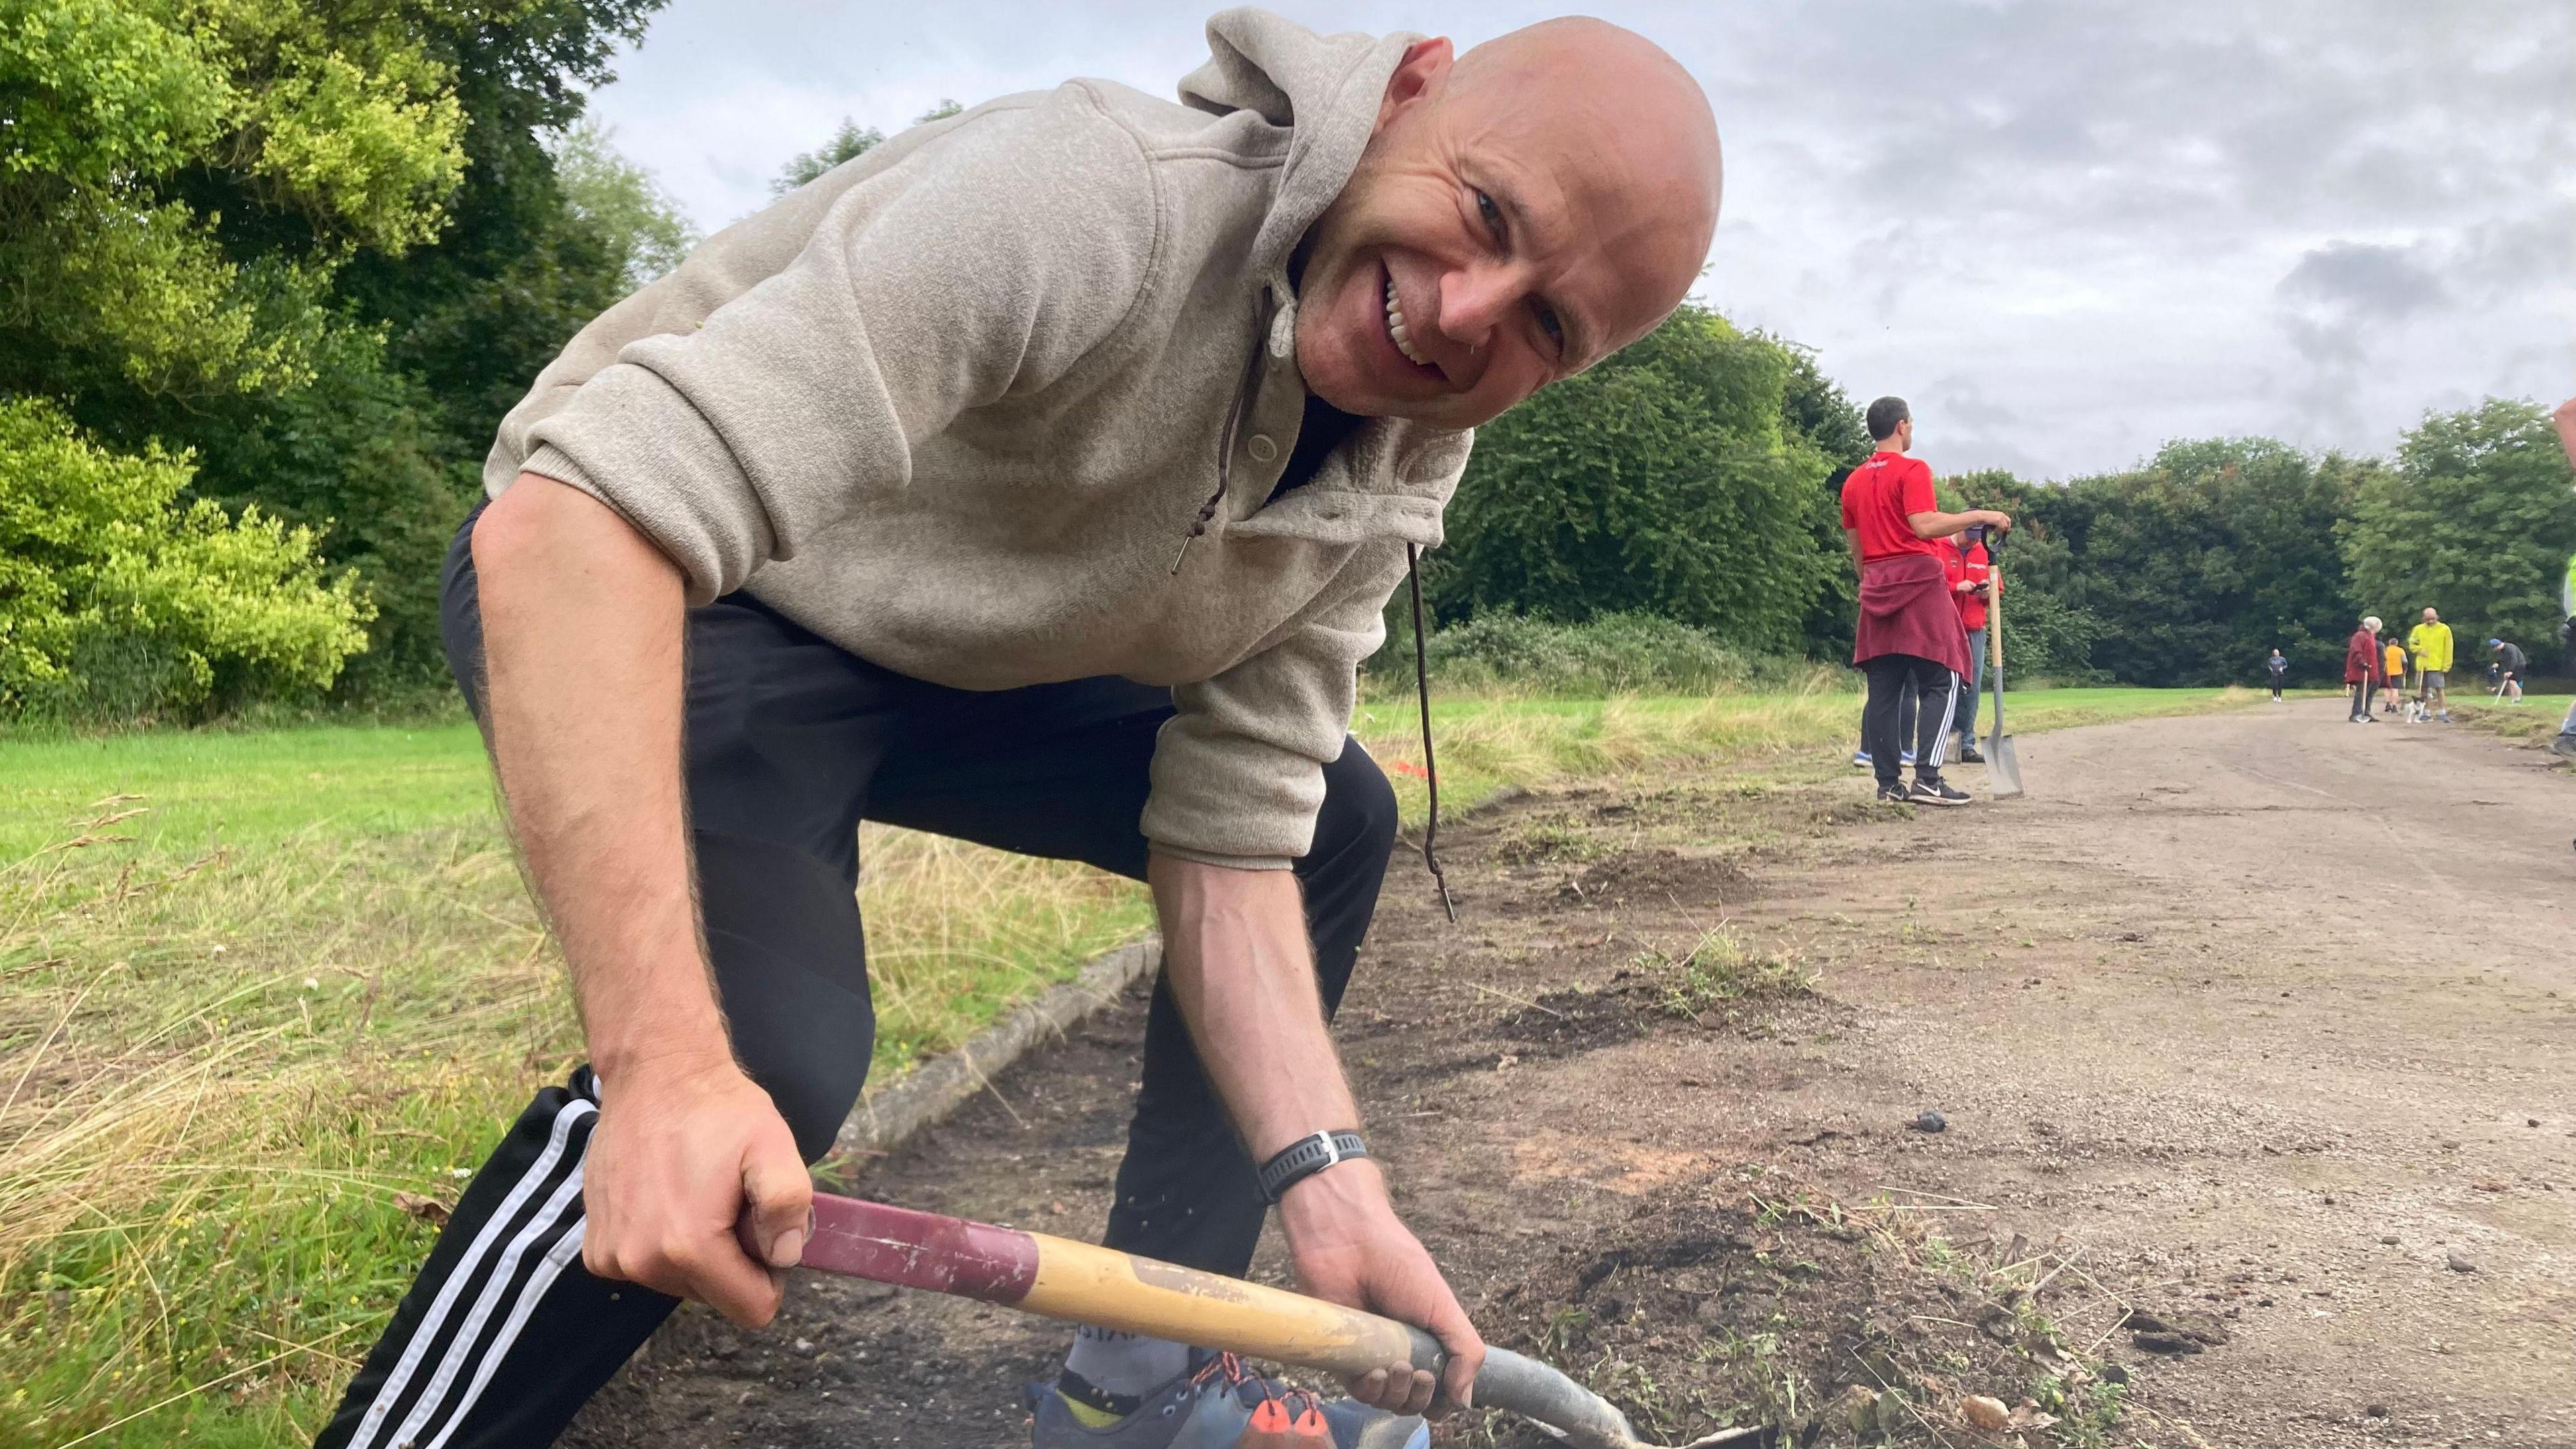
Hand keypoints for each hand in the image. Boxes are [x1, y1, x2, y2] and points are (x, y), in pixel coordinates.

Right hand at [582, 1051, 810, 1326]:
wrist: (654, 1074)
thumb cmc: (718, 1110)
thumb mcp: (773, 1146)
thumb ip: (789, 1206)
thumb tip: (785, 1257)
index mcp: (688, 1248)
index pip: (751, 1309)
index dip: (770, 1273)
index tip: (762, 1227)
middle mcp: (640, 1263)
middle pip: (715, 1296)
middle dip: (732, 1257)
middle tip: (728, 1200)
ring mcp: (611, 1258)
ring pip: (681, 1283)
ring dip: (697, 1249)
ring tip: (697, 1192)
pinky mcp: (595, 1248)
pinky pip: (648, 1267)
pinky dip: (662, 1242)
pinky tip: (666, 1195)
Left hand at [1277, 1159, 1482, 1416]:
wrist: (1348, 1244)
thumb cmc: (1397, 1266)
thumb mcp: (1444, 1307)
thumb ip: (1465, 1352)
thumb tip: (1465, 1401)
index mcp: (1427, 1342)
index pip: (1440, 1390)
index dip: (1444, 1400)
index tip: (1445, 1390)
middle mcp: (1400, 1353)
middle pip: (1415, 1402)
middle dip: (1422, 1397)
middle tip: (1420, 1373)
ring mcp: (1370, 1357)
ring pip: (1388, 1402)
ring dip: (1398, 1395)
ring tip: (1398, 1367)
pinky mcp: (1342, 1357)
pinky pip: (1359, 1392)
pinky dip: (1371, 1390)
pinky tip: (1375, 1372)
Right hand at [1977, 509, 2013, 531]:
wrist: (1981, 516)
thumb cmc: (1986, 518)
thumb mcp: (1993, 519)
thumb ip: (1998, 522)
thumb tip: (2002, 529)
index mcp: (2001, 514)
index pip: (2008, 520)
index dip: (2008, 526)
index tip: (2006, 530)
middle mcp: (2002, 515)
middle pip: (2006, 525)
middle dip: (2004, 529)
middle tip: (2000, 533)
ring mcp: (2000, 517)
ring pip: (2003, 527)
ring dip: (1999, 530)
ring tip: (1994, 530)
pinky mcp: (1998, 520)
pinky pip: (2000, 527)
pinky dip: (1997, 530)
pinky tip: (1993, 529)